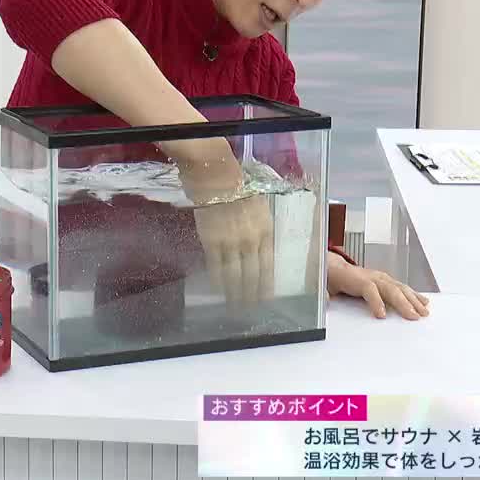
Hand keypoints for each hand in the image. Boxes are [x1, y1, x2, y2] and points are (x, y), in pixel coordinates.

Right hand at [178, 143, 273, 304]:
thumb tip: (255, 245)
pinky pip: (216, 266)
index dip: (266, 284)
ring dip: (235, 292)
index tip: (266, 298)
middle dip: (251, 294)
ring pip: (235, 274)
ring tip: (234, 305)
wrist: (215, 171)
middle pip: (253, 274)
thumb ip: (258, 227)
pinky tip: (218, 289)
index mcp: (265, 229)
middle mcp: (251, 239)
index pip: (268, 265)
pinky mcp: (211, 240)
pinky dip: (218, 280)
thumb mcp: (258, 205)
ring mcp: (231, 241)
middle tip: (249, 309)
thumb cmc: (237, 183)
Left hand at [327, 252, 428, 319]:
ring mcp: (381, 278)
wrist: (334, 267)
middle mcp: (371, 276)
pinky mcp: (386, 281)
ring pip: (399, 288)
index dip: (376, 301)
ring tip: (423, 312)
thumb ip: (323, 294)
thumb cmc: (332, 279)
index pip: (369, 288)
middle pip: (389, 288)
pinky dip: (414, 295)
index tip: (381, 315)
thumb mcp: (323, 286)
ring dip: (413, 300)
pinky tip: (423, 302)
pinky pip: (402, 288)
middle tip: (413, 316)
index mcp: (356, 279)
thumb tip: (324, 300)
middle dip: (403, 303)